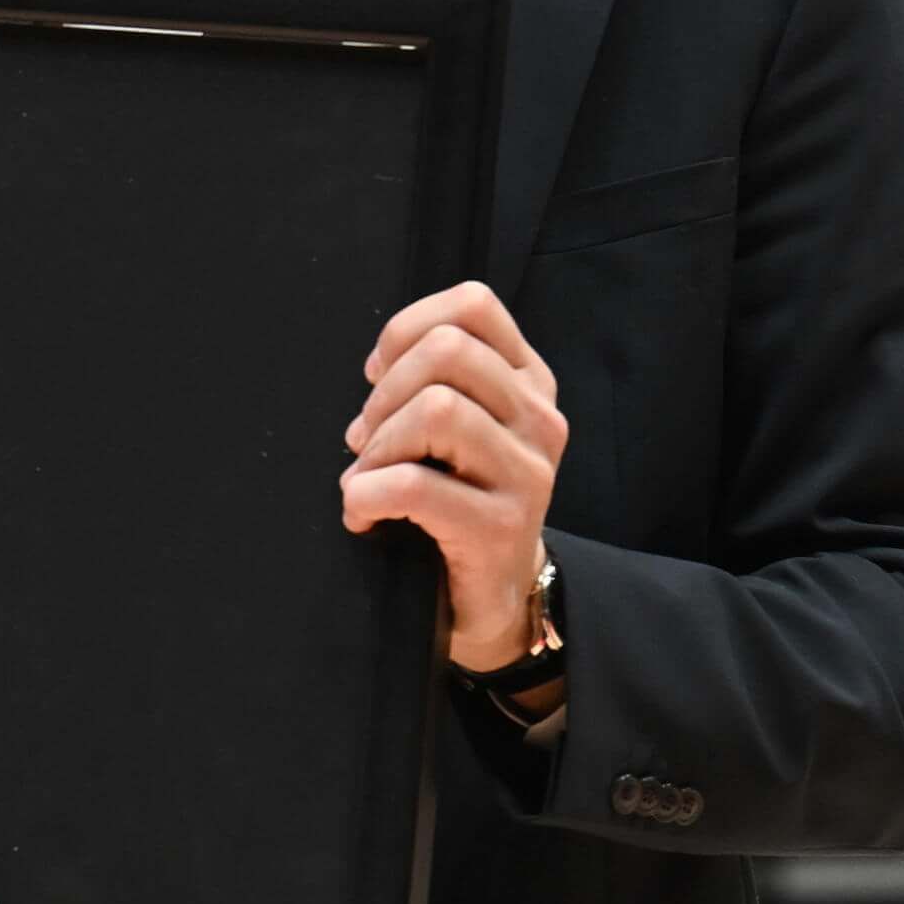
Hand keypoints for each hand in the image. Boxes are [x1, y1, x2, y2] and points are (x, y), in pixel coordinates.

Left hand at [340, 281, 565, 686]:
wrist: (491, 596)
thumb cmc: (457, 501)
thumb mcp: (454, 430)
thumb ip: (428, 383)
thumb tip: (376, 371)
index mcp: (528, 383)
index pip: (474, 307)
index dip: (407, 328)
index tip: (378, 374)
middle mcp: (539, 420)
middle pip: (448, 350)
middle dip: (386, 391)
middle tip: (367, 439)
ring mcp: (527, 474)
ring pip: (435, 409)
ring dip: (378, 445)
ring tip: (367, 478)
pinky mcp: (501, 528)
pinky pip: (413, 485)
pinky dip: (367, 494)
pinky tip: (363, 516)